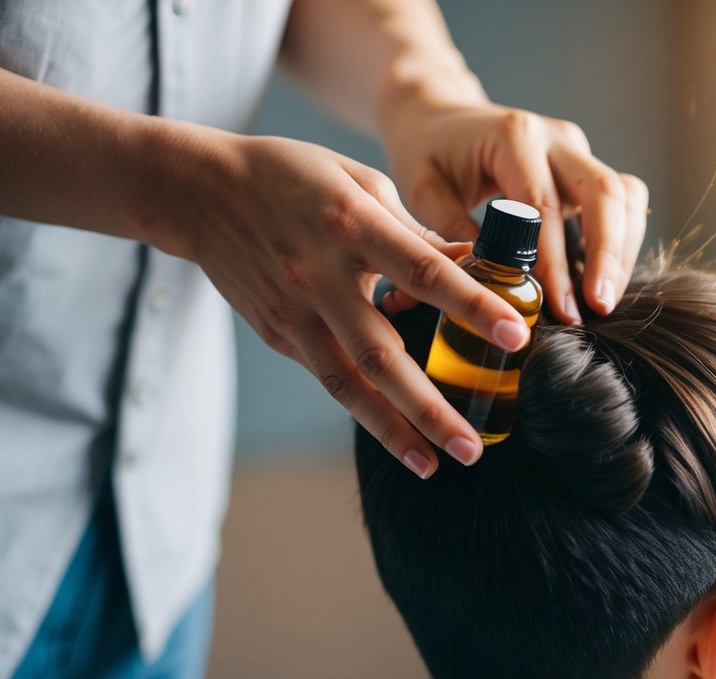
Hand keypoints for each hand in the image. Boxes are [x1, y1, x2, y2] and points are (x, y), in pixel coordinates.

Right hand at [173, 132, 529, 476]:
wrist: (199, 190)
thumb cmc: (293, 176)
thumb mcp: (360, 182)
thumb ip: (414, 230)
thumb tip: (471, 265)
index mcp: (351, 225)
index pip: (423, 273)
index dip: (472, 306)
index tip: (515, 336)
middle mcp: (320, 276)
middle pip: (382, 354)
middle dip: (430, 407)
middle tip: (471, 447)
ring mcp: (293, 312)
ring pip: (347, 384)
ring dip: (392, 430)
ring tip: (433, 464)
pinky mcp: (275, 333)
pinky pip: (326, 376)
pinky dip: (362, 407)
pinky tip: (396, 433)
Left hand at [382, 103, 649, 323]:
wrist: (439, 115)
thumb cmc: (427, 152)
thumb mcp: (422, 190)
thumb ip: (453, 232)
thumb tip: (488, 286)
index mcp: (513, 137)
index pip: (545, 206)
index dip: (556, 262)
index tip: (561, 308)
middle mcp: (555, 137)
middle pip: (604, 193)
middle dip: (608, 256)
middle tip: (599, 307)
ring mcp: (576, 149)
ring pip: (624, 195)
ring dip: (622, 251)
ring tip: (604, 300)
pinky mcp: (585, 166)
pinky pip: (622, 199)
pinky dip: (622, 239)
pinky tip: (604, 277)